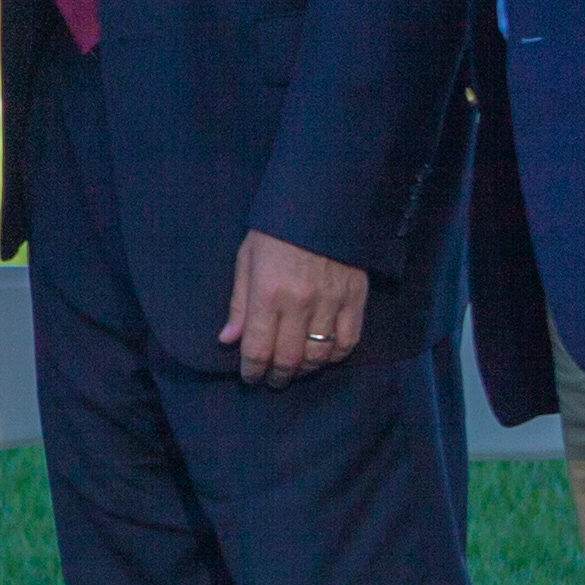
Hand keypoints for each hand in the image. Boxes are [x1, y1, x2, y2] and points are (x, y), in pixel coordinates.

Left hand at [220, 231, 371, 388]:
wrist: (321, 204)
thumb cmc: (275, 232)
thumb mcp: (246, 260)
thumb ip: (239, 304)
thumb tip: (227, 340)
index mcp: (268, 293)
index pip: (258, 349)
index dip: (252, 370)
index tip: (250, 377)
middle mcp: (301, 302)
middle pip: (289, 358)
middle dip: (277, 376)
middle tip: (272, 380)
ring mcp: (332, 301)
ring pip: (320, 355)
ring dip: (305, 370)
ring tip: (296, 370)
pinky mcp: (356, 297)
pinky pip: (348, 340)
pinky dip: (335, 355)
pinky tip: (324, 356)